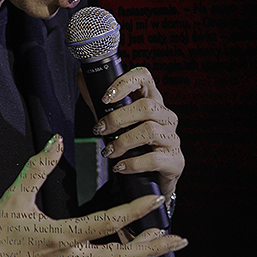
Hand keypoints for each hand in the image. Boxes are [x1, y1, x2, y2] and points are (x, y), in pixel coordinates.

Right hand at [0, 135, 186, 256]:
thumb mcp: (13, 198)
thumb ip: (37, 168)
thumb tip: (56, 140)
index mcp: (59, 238)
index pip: (108, 224)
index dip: (136, 211)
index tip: (156, 198)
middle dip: (152, 247)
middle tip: (178, 237)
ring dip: (139, 254)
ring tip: (161, 241)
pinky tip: (128, 251)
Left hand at [92, 66, 184, 199]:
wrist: (151, 180)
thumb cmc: (133, 146)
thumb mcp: (115, 122)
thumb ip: (98, 102)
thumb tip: (81, 76)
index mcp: (152, 101)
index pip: (145, 77)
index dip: (125, 83)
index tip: (106, 98)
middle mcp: (166, 116)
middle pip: (146, 106)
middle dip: (117, 118)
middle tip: (100, 130)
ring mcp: (172, 138)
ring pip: (149, 131)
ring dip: (122, 142)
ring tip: (108, 152)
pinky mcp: (175, 160)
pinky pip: (153, 159)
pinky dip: (132, 163)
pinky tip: (120, 167)